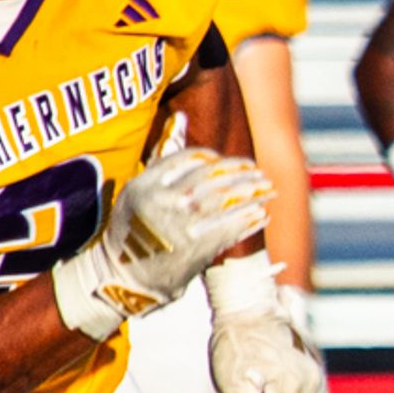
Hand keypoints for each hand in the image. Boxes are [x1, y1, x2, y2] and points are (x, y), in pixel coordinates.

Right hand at [49, 149, 270, 340]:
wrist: (125, 276)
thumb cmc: (132, 229)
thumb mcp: (136, 189)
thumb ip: (162, 157)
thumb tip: (182, 117)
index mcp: (147, 184)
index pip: (190, 158)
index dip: (215, 158)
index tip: (228, 161)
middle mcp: (165, 201)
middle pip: (214, 177)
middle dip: (242, 173)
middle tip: (259, 172)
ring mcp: (183, 225)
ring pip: (227, 200)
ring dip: (253, 193)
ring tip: (268, 189)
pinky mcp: (198, 247)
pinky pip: (232, 227)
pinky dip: (250, 219)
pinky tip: (262, 214)